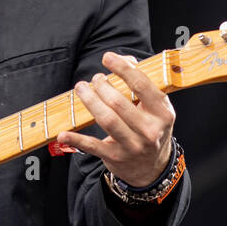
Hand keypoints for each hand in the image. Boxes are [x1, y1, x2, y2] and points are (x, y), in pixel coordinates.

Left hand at [56, 51, 176, 187]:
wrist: (152, 168)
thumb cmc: (150, 129)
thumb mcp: (155, 108)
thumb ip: (142, 84)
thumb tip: (124, 60)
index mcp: (163, 113)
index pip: (142, 86)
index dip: (122, 69)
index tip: (107, 58)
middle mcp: (150, 130)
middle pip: (118, 102)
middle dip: (101, 86)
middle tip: (94, 79)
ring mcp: (132, 145)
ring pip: (106, 119)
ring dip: (89, 101)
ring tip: (81, 88)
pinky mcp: (115, 157)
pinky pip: (92, 146)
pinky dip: (76, 139)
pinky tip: (63, 133)